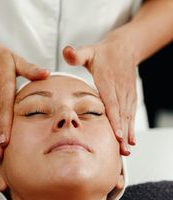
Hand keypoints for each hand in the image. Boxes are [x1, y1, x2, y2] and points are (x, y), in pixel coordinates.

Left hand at [63, 38, 136, 155]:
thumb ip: (77, 55)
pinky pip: (131, 115)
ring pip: (128, 118)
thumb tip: (67, 52)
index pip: (112, 104)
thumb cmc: (102, 53)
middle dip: (122, 134)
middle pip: (121, 115)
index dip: (114, 120)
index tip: (116, 135)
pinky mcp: (130, 98)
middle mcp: (120, 90)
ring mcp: (127, 95)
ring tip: (125, 151)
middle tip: (121, 151)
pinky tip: (131, 141)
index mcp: (108, 82)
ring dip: (128, 135)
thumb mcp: (88, 51)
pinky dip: (132, 129)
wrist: (124, 48)